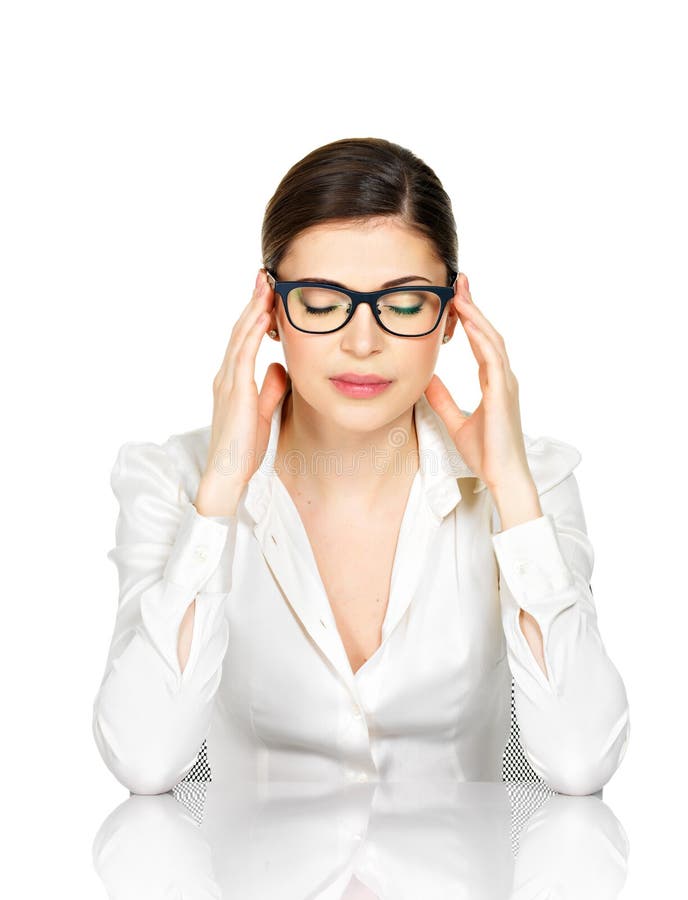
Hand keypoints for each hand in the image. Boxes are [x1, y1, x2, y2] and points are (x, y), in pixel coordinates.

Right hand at [196, 268, 287, 515]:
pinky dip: (252, 334)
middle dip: (253, 303)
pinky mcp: (235, 392)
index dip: (255, 315)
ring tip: (266, 286)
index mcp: (232, 381)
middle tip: (266, 277)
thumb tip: (281, 368)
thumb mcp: (264, 413)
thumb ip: (271, 389)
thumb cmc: (244, 450)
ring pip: (240, 337)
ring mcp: (228, 383)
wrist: (227, 474)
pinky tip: (263, 317)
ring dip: (253, 310)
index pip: (244, 340)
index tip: (267, 294)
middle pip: (240, 331)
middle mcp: (226, 377)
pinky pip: (243, 356)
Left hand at [424, 273, 532, 494]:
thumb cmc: (486, 453)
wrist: (502, 475)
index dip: (471, 319)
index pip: (481, 342)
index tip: (457, 298)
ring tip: (462, 293)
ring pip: (492, 340)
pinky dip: (482, 340)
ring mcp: (506, 384)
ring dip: (477, 315)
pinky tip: (471, 323)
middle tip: (460, 281)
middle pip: (488, 333)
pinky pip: (493, 359)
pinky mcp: (503, 393)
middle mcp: (503, 378)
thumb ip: (443, 400)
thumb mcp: (455, 421)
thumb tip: (426, 381)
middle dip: (474, 306)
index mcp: (494, 382)